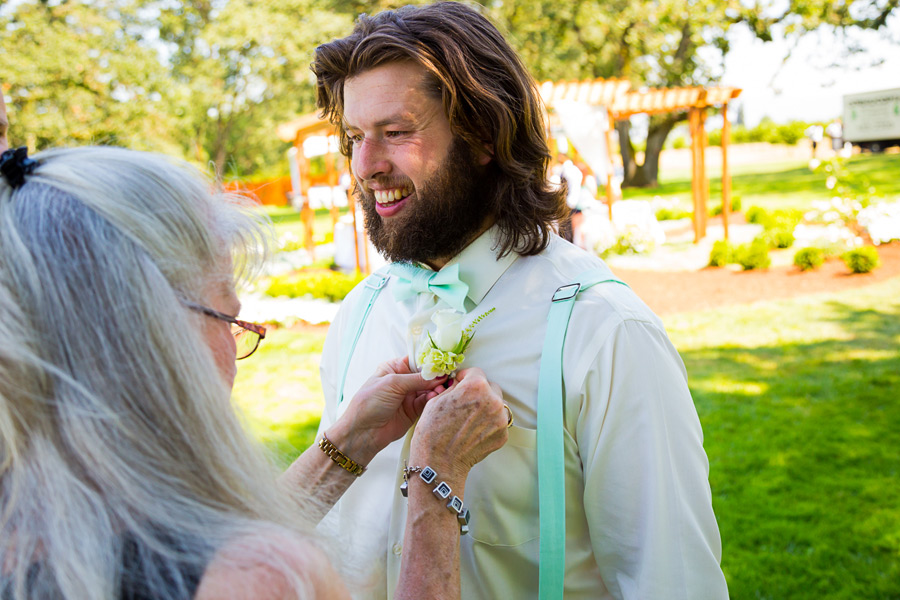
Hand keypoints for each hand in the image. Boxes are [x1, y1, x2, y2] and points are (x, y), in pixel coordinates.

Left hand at [334, 357, 450, 459]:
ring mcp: (409, 396)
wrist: (363, 431)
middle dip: (437, 375)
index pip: (417, 360)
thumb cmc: (369, 402)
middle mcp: (403, 381)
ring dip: (437, 388)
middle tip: (447, 376)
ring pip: (429, 388)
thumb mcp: (392, 383)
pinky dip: (433, 399)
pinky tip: (436, 397)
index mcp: (395, 368)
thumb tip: (438, 375)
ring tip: (441, 389)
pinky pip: (428, 402)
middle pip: (426, 375)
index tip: (444, 361)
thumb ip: (416, 379)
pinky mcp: (414, 410)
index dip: (430, 361)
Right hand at [409, 368, 507, 485]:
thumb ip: (454, 388)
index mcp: (475, 386)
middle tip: (465, 404)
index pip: (476, 372)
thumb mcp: (437, 400)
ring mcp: (500, 419)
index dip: (465, 378)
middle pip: (490, 388)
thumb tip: (460, 383)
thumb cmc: (433, 432)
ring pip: (497, 404)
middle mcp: (493, 400)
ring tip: (471, 418)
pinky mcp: (502, 434)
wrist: (439, 463)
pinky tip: (474, 430)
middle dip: (478, 393)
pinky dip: (489, 424)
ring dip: (487, 407)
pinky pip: (498, 422)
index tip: (461, 384)